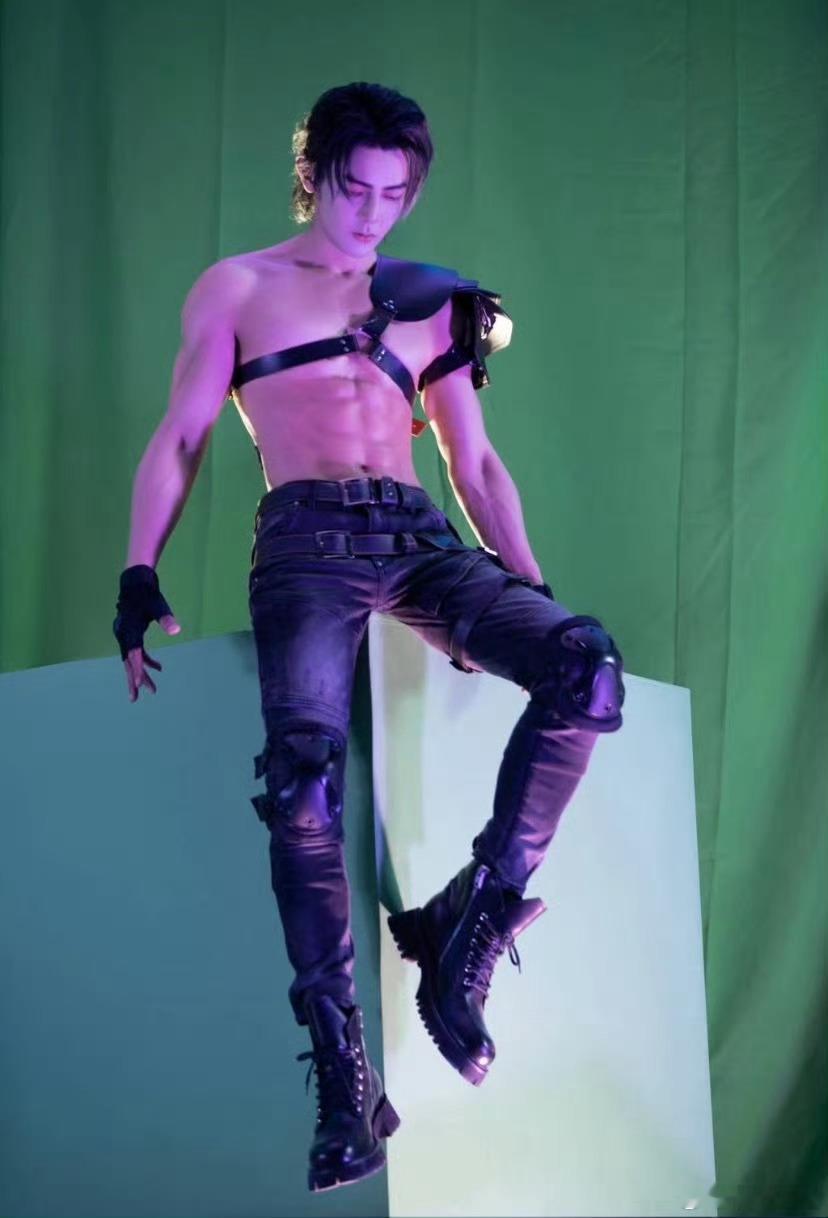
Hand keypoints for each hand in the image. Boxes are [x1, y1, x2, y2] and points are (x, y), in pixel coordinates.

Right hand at [113, 565, 180, 699]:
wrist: (135, 581)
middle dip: (134, 679)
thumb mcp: (158, 605)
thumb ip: (166, 618)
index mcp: (129, 630)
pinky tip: (158, 668)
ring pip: (131, 659)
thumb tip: (177, 630)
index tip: (137, 685)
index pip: (132, 654)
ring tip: (151, 690)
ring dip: (140, 673)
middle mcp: (124, 634)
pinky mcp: (130, 633)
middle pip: (128, 661)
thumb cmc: (147, 593)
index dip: (135, 670)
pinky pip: (137, 651)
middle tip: (135, 699)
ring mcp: (125, 635)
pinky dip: (146, 660)